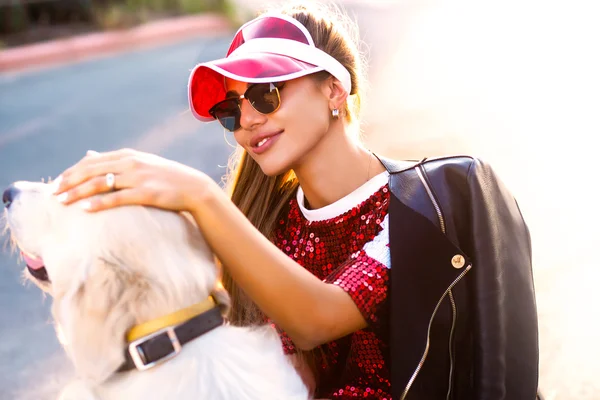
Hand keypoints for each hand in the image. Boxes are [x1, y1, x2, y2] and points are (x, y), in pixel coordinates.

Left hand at [52, 148, 212, 211]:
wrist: (194, 188)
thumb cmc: (166, 178)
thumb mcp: (141, 164)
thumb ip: (115, 161)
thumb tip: (89, 154)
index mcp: (128, 155)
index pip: (92, 161)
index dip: (72, 171)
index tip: (57, 183)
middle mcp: (131, 163)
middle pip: (91, 170)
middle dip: (69, 181)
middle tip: (53, 194)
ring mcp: (139, 177)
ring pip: (100, 183)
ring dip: (78, 192)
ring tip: (63, 202)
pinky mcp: (147, 193)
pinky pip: (118, 197)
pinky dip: (100, 203)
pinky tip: (86, 209)